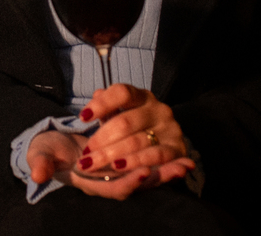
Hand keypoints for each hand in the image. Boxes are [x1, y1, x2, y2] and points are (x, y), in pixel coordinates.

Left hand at [69, 85, 194, 198]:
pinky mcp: (177, 149)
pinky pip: (154, 156)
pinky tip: (118, 167)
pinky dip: (135, 162)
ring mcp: (170, 129)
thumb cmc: (132, 130)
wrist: (162, 147)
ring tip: (92, 164)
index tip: (83, 117)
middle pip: (124, 122)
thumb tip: (97, 94)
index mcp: (142, 96)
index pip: (122, 92)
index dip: (102, 104)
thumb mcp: (118, 114)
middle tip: (85, 153)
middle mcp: (158, 109)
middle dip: (101, 139)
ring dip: (112, 155)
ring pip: (136, 142)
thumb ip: (106, 105)